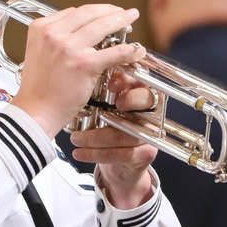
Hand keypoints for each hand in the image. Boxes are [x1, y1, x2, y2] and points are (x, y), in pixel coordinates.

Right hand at [12, 4, 145, 136]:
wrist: (35, 111)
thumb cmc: (38, 88)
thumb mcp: (38, 52)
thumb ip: (55, 39)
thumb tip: (80, 32)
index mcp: (40, 28)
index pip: (72, 11)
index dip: (92, 12)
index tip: (103, 14)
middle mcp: (53, 34)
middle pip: (88, 13)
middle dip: (110, 9)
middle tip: (123, 12)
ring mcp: (68, 47)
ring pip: (102, 26)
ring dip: (121, 20)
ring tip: (131, 19)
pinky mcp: (84, 64)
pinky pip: (113, 52)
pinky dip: (128, 50)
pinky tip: (135, 50)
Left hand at [68, 71, 157, 208]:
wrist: (112, 161)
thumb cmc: (105, 124)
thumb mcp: (101, 102)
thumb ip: (101, 84)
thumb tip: (89, 65)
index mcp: (141, 93)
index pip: (142, 80)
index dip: (128, 81)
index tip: (111, 85)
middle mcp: (150, 111)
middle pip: (146, 101)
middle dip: (127, 102)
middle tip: (103, 110)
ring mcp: (150, 133)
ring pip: (126, 133)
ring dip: (96, 137)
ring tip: (75, 138)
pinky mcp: (145, 154)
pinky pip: (123, 154)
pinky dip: (97, 154)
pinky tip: (79, 153)